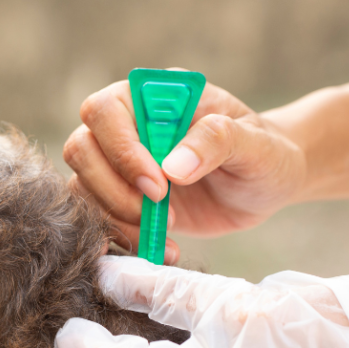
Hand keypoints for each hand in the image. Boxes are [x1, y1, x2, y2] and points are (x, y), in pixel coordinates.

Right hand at [63, 78, 306, 261]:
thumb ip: (216, 142)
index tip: (158, 184)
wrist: (266, 184)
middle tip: (161, 209)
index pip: (105, 110)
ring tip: (166, 231)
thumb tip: (173, 167)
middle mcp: (128, 126)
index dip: (121, 149)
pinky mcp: (124, 199)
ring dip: (116, 216)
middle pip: (81, 148)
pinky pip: (98, 217)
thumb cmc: (264, 153)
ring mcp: (121, 165)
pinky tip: (158, 249)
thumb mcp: (254, 144)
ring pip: (83, 187)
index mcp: (153, 98)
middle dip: (114, 188)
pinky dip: (121, 238)